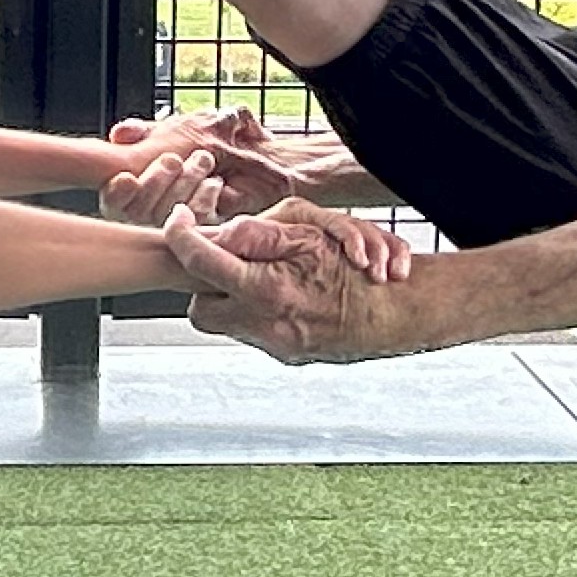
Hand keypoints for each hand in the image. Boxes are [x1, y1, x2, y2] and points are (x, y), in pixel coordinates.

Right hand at [103, 105, 310, 222]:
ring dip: (182, 185)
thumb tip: (121, 133)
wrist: (263, 167)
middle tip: (173, 160)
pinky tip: (214, 185)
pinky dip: (204, 201)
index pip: (113, 201)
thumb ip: (146, 133)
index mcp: (131, 196)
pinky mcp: (205, 237)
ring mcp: (176, 231)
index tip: (127, 179)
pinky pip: (198, 226)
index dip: (118, 193)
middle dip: (156, 180)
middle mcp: (148, 218)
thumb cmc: (214, 150)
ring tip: (201, 162)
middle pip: (139, 211)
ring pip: (167, 218)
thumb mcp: (177, 133)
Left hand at [164, 199, 416, 362]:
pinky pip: (254, 332)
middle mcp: (264, 324)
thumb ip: (259, 235)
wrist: (396, 314)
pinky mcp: (286, 355)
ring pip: (226, 322)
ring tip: (266, 277)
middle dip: (204, 285)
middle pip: (199, 310)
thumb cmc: (358, 270)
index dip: (181, 237)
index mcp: (266, 289)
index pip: (199, 263)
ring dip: (235, 297)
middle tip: (224, 263)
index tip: (179, 221)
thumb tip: (219, 235)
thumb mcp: (311, 236)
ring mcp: (274, 345)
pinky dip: (260, 311)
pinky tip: (287, 296)